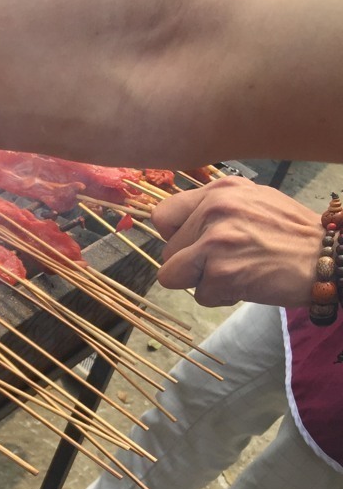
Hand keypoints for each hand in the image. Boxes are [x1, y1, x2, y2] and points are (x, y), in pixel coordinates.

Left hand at [152, 177, 320, 307]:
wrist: (328, 257)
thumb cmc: (290, 235)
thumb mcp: (252, 202)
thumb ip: (212, 210)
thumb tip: (173, 228)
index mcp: (219, 191)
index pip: (163, 215)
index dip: (173, 235)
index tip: (192, 244)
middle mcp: (214, 209)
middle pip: (167, 251)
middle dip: (191, 263)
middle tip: (227, 261)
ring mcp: (215, 241)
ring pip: (174, 275)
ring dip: (201, 281)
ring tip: (234, 272)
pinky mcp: (221, 272)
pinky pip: (199, 295)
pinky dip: (220, 297)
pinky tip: (247, 283)